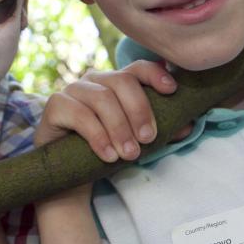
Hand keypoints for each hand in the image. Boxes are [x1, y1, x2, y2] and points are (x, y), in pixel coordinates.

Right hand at [35, 60, 176, 162]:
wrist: (69, 175)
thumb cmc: (106, 151)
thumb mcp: (136, 140)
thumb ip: (159, 130)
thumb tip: (188, 125)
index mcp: (115, 81)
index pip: (137, 68)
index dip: (155, 75)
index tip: (171, 91)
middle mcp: (94, 80)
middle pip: (122, 82)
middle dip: (139, 111)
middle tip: (148, 139)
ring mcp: (72, 89)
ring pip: (102, 98)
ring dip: (120, 128)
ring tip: (130, 154)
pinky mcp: (55, 106)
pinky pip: (80, 115)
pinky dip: (98, 136)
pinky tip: (108, 155)